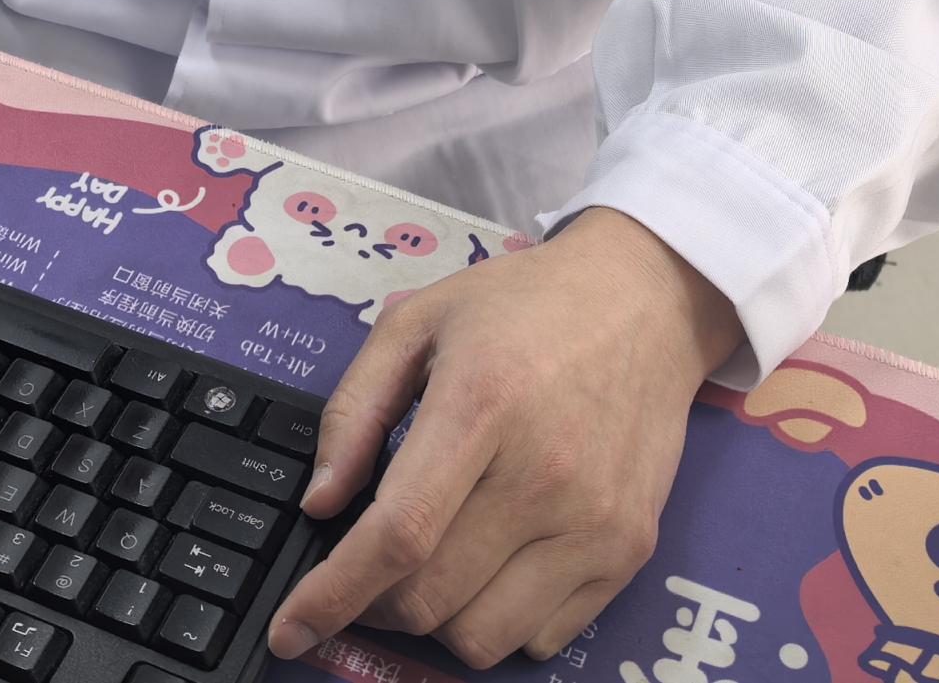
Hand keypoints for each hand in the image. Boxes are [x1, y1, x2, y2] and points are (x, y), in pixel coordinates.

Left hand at [268, 208, 739, 668]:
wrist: (646, 300)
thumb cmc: (526, 306)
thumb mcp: (418, 321)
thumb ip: (355, 409)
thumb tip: (320, 502)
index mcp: (481, 405)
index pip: (399, 533)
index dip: (334, 593)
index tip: (292, 627)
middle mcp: (543, 475)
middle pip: (430, 598)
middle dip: (373, 604)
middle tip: (365, 571)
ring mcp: (594, 523)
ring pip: (482, 637)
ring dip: (435, 622)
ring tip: (432, 567)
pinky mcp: (629, 551)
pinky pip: (543, 638)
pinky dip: (499, 623)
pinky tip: (491, 568)